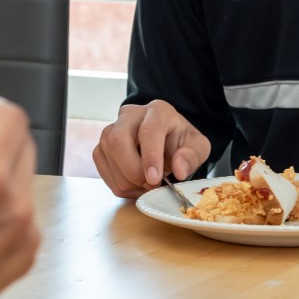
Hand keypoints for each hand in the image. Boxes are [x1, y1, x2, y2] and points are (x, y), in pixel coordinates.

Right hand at [93, 99, 210, 198]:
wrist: (165, 142)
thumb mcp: (197, 147)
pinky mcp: (101, 147)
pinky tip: (134, 186)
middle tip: (150, 186)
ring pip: (107, 155)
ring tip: (146, 186)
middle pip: (118, 140)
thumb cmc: (180, 143)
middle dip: (132, 170)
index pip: (148, 130)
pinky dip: (118, 184)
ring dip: (126, 180)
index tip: (154, 179)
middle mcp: (130, 115)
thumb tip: (179, 170)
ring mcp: (111, 130)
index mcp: (157, 111)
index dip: (150, 156)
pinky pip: (102, 168)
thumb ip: (192, 157)